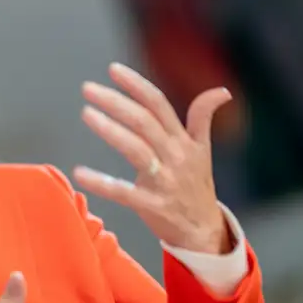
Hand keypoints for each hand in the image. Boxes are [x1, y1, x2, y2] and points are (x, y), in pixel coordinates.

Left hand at [73, 63, 231, 253]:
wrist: (205, 232)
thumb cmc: (196, 185)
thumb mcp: (203, 150)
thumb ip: (203, 118)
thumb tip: (222, 91)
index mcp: (184, 141)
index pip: (159, 104)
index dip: (137, 85)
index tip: (113, 69)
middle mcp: (176, 156)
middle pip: (144, 122)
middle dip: (116, 102)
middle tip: (88, 88)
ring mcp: (165, 181)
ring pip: (136, 150)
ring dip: (110, 130)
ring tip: (87, 114)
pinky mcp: (153, 206)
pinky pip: (124, 192)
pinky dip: (102, 183)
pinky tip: (80, 173)